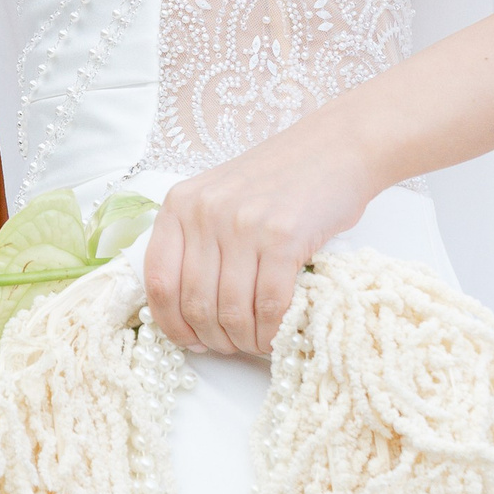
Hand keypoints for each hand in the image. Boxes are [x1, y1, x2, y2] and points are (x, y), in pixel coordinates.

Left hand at [143, 121, 379, 356]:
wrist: (335, 148)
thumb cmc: (278, 179)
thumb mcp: (219, 197)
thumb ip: (197, 243)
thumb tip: (188, 316)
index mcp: (180, 203)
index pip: (158, 280)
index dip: (172, 323)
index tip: (191, 341)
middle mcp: (205, 212)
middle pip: (195, 303)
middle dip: (215, 338)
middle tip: (233, 345)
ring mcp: (243, 224)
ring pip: (231, 311)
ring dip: (245, 340)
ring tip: (258, 342)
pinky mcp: (283, 237)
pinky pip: (270, 305)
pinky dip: (273, 331)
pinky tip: (280, 333)